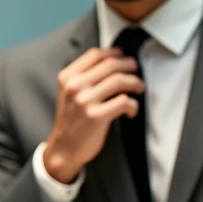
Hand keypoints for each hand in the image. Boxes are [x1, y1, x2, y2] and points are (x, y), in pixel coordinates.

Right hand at [42, 47, 143, 182]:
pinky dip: (133, 105)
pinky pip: (124, 102)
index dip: (114, 52)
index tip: (123, 56)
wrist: (63, 149)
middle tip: (136, 70)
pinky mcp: (96, 116)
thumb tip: (112, 64)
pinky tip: (131, 111)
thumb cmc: (70, 121)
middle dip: (129, 65)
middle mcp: (74, 86)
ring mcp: (85, 101)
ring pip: (119, 80)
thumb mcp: (69, 94)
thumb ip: (84, 78)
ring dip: (135, 82)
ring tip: (139, 87)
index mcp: (67, 77)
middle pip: (110, 64)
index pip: (95, 54)